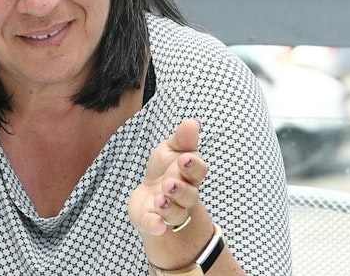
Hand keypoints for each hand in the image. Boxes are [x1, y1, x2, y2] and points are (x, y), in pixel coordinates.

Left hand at [128, 118, 208, 235]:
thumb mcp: (171, 149)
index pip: (197, 171)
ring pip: (175, 213)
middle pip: (188, 195)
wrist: (151, 194)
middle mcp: (184, 195)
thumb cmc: (166, 168)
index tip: (185, 158)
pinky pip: (157, 226)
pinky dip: (156, 226)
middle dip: (180, 190)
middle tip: (168, 183)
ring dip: (169, 207)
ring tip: (160, 199)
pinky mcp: (154, 221)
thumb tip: (192, 122)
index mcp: (189, 174)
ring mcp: (170, 210)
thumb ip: (182, 139)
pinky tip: (156, 225)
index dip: (193, 166)